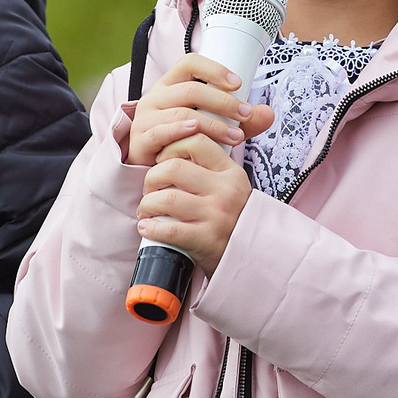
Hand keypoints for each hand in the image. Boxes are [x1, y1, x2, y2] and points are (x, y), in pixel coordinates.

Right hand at [129, 53, 273, 168]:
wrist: (151, 167)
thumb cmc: (182, 142)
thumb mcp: (213, 128)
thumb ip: (239, 121)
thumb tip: (268, 114)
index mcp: (171, 85)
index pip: (190, 63)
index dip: (214, 69)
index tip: (238, 83)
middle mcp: (156, 97)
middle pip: (191, 90)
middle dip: (223, 102)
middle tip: (246, 114)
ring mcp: (146, 118)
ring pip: (182, 114)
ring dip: (213, 124)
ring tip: (236, 135)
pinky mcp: (141, 139)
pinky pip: (161, 132)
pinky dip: (181, 133)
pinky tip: (198, 135)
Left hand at [139, 133, 253, 273]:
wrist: (251, 256)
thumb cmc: (233, 218)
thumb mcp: (231, 187)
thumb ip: (209, 168)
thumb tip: (173, 147)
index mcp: (230, 172)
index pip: (196, 141)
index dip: (171, 147)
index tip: (163, 161)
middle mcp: (225, 191)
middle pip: (173, 168)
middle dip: (151, 178)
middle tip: (149, 190)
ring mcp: (216, 215)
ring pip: (167, 198)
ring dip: (147, 204)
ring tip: (146, 210)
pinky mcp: (206, 239)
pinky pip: (169, 229)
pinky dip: (151, 227)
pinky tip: (147, 227)